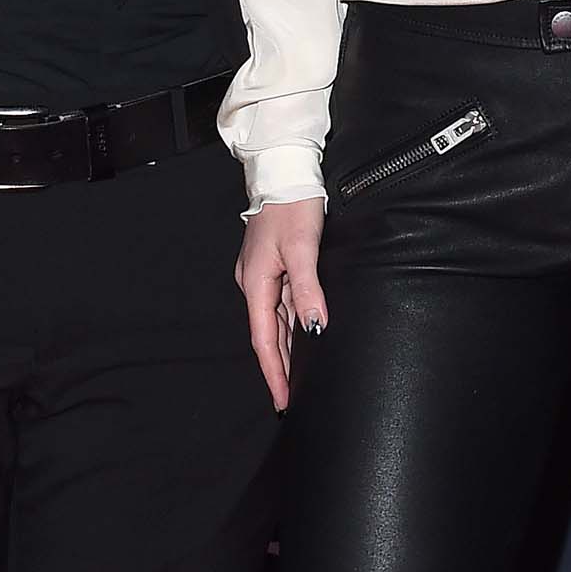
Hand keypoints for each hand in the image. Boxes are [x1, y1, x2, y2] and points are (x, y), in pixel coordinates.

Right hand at [236, 196, 326, 409]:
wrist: (285, 172)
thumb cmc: (292, 206)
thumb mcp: (302, 248)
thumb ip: (308, 289)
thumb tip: (314, 327)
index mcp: (256, 283)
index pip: (264, 340)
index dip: (275, 372)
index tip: (283, 399)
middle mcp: (256, 283)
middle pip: (268, 336)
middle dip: (281, 368)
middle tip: (292, 399)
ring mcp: (265, 276)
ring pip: (277, 323)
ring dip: (288, 351)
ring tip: (300, 380)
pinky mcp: (276, 267)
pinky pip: (284, 306)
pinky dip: (292, 327)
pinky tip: (304, 340)